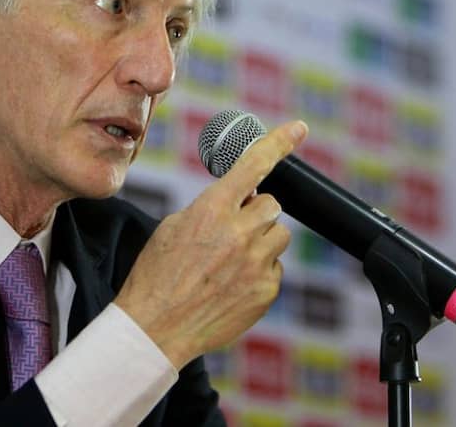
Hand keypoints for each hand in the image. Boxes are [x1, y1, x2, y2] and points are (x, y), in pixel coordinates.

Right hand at [114, 120, 307, 368]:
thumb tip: (240, 199)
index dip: (279, 143)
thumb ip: (211, 207)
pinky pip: (275, 268)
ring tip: (230, 260)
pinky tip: (232, 284)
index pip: (253, 165)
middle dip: (256, 212)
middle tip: (233, 229)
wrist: (156, 327)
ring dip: (261, 241)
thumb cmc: (158, 275)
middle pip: (272, 205)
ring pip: (279, 235)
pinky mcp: (266, 290)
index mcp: (211, 209)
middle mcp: (239, 232)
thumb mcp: (174, 227)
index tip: (299, 128)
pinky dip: (259, 271)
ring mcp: (256, 263)